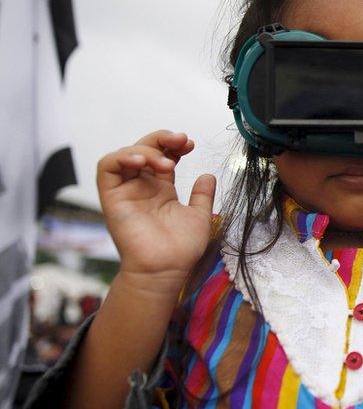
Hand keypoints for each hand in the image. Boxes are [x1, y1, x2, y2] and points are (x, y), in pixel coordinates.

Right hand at [96, 130, 215, 293]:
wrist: (166, 270)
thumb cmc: (181, 250)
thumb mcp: (200, 216)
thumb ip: (202, 195)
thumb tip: (208, 175)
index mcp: (161, 189)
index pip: (162, 156)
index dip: (173, 145)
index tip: (189, 144)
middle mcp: (142, 187)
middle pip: (143, 149)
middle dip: (162, 138)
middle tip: (181, 141)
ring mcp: (126, 191)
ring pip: (125, 155)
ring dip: (145, 149)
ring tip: (167, 161)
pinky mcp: (112, 198)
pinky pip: (106, 168)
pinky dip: (122, 157)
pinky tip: (143, 161)